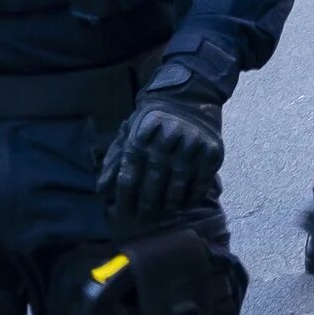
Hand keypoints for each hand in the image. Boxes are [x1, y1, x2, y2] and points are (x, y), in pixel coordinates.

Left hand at [96, 65, 225, 224]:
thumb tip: (102, 190)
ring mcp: (191, 146)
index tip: (123, 213)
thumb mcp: (130, 132)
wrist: (189, 97)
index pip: (129, 176)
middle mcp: (165, 141)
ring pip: (178, 185)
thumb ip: (116, 160)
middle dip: (146, 205)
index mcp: (141, 136)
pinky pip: (201, 182)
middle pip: (153, 183)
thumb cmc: (153, 120)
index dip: (125, 198)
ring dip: (169, 204)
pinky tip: (185, 204)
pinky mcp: (211, 151)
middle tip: (144, 218)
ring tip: (164, 213)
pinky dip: (192, 197)